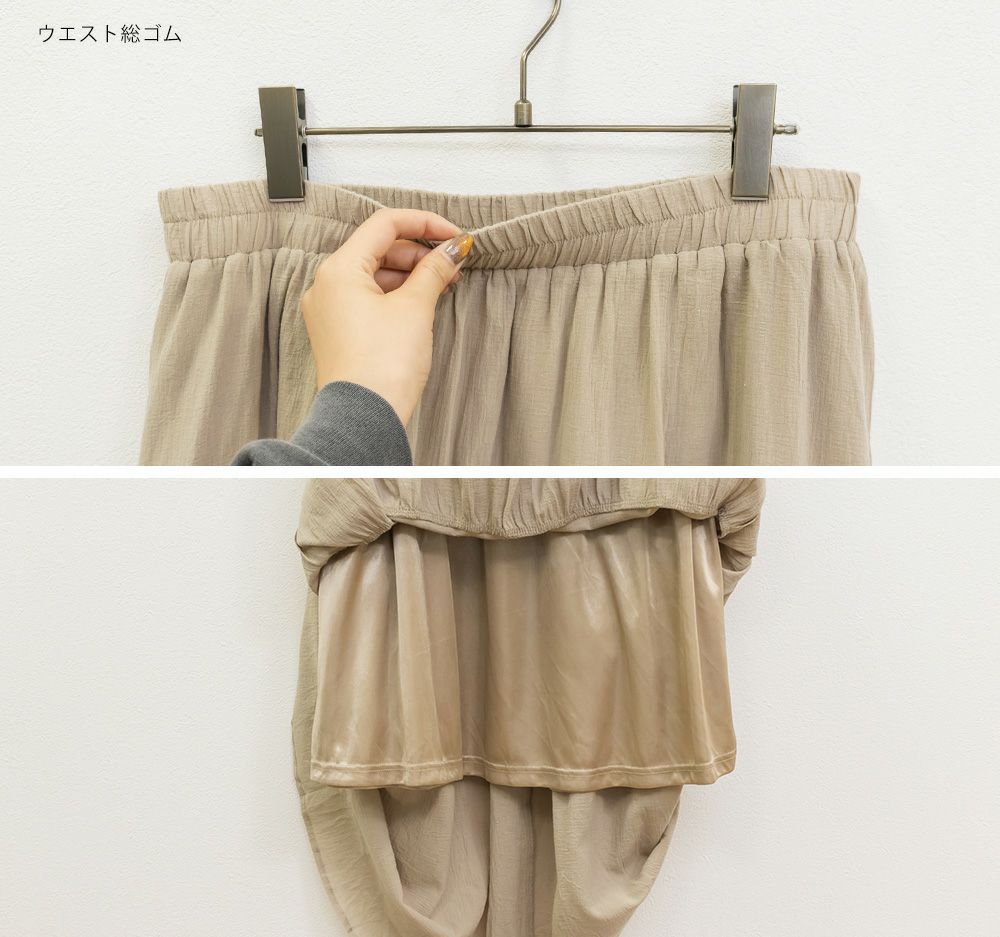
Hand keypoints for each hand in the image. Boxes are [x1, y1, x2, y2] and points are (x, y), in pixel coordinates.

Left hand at [300, 207, 473, 426]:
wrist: (364, 418)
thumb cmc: (380, 368)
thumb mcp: (416, 308)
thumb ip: (434, 271)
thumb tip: (451, 250)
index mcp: (339, 270)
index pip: (384, 225)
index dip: (424, 224)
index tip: (454, 236)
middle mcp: (327, 286)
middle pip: (379, 249)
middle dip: (419, 254)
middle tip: (454, 265)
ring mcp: (330, 311)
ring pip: (374, 276)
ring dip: (410, 276)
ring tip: (443, 287)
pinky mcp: (338, 333)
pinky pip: (368, 300)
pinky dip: (396, 296)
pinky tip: (421, 305)